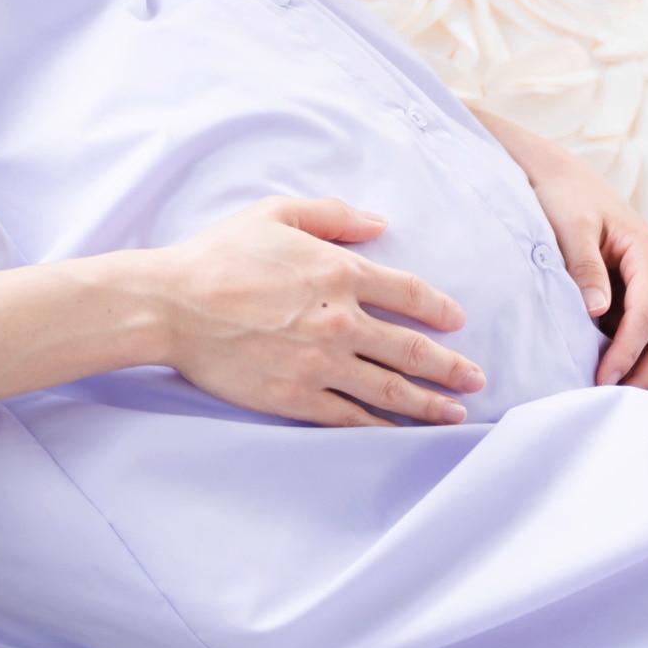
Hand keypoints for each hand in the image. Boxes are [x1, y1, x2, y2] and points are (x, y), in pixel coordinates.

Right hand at [139, 197, 481, 427]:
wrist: (171, 305)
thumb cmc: (218, 254)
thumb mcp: (276, 213)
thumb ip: (333, 215)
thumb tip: (380, 224)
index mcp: (340, 272)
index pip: (409, 293)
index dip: (439, 308)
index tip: (457, 321)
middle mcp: (340, 320)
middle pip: (411, 348)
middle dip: (451, 366)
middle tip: (477, 378)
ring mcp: (320, 364)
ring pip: (389, 390)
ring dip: (429, 404)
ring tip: (455, 414)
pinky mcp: (296, 397)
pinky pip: (350, 419)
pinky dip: (380, 428)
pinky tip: (400, 434)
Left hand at [471, 108, 647, 389]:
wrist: (564, 179)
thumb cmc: (565, 199)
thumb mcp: (569, 228)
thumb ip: (584, 267)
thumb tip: (597, 312)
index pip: (647, 316)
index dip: (627, 353)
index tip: (601, 380)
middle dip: (645, 373)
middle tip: (611, 403)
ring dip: (647, 369)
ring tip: (614, 397)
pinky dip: (641, 357)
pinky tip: (616, 376)